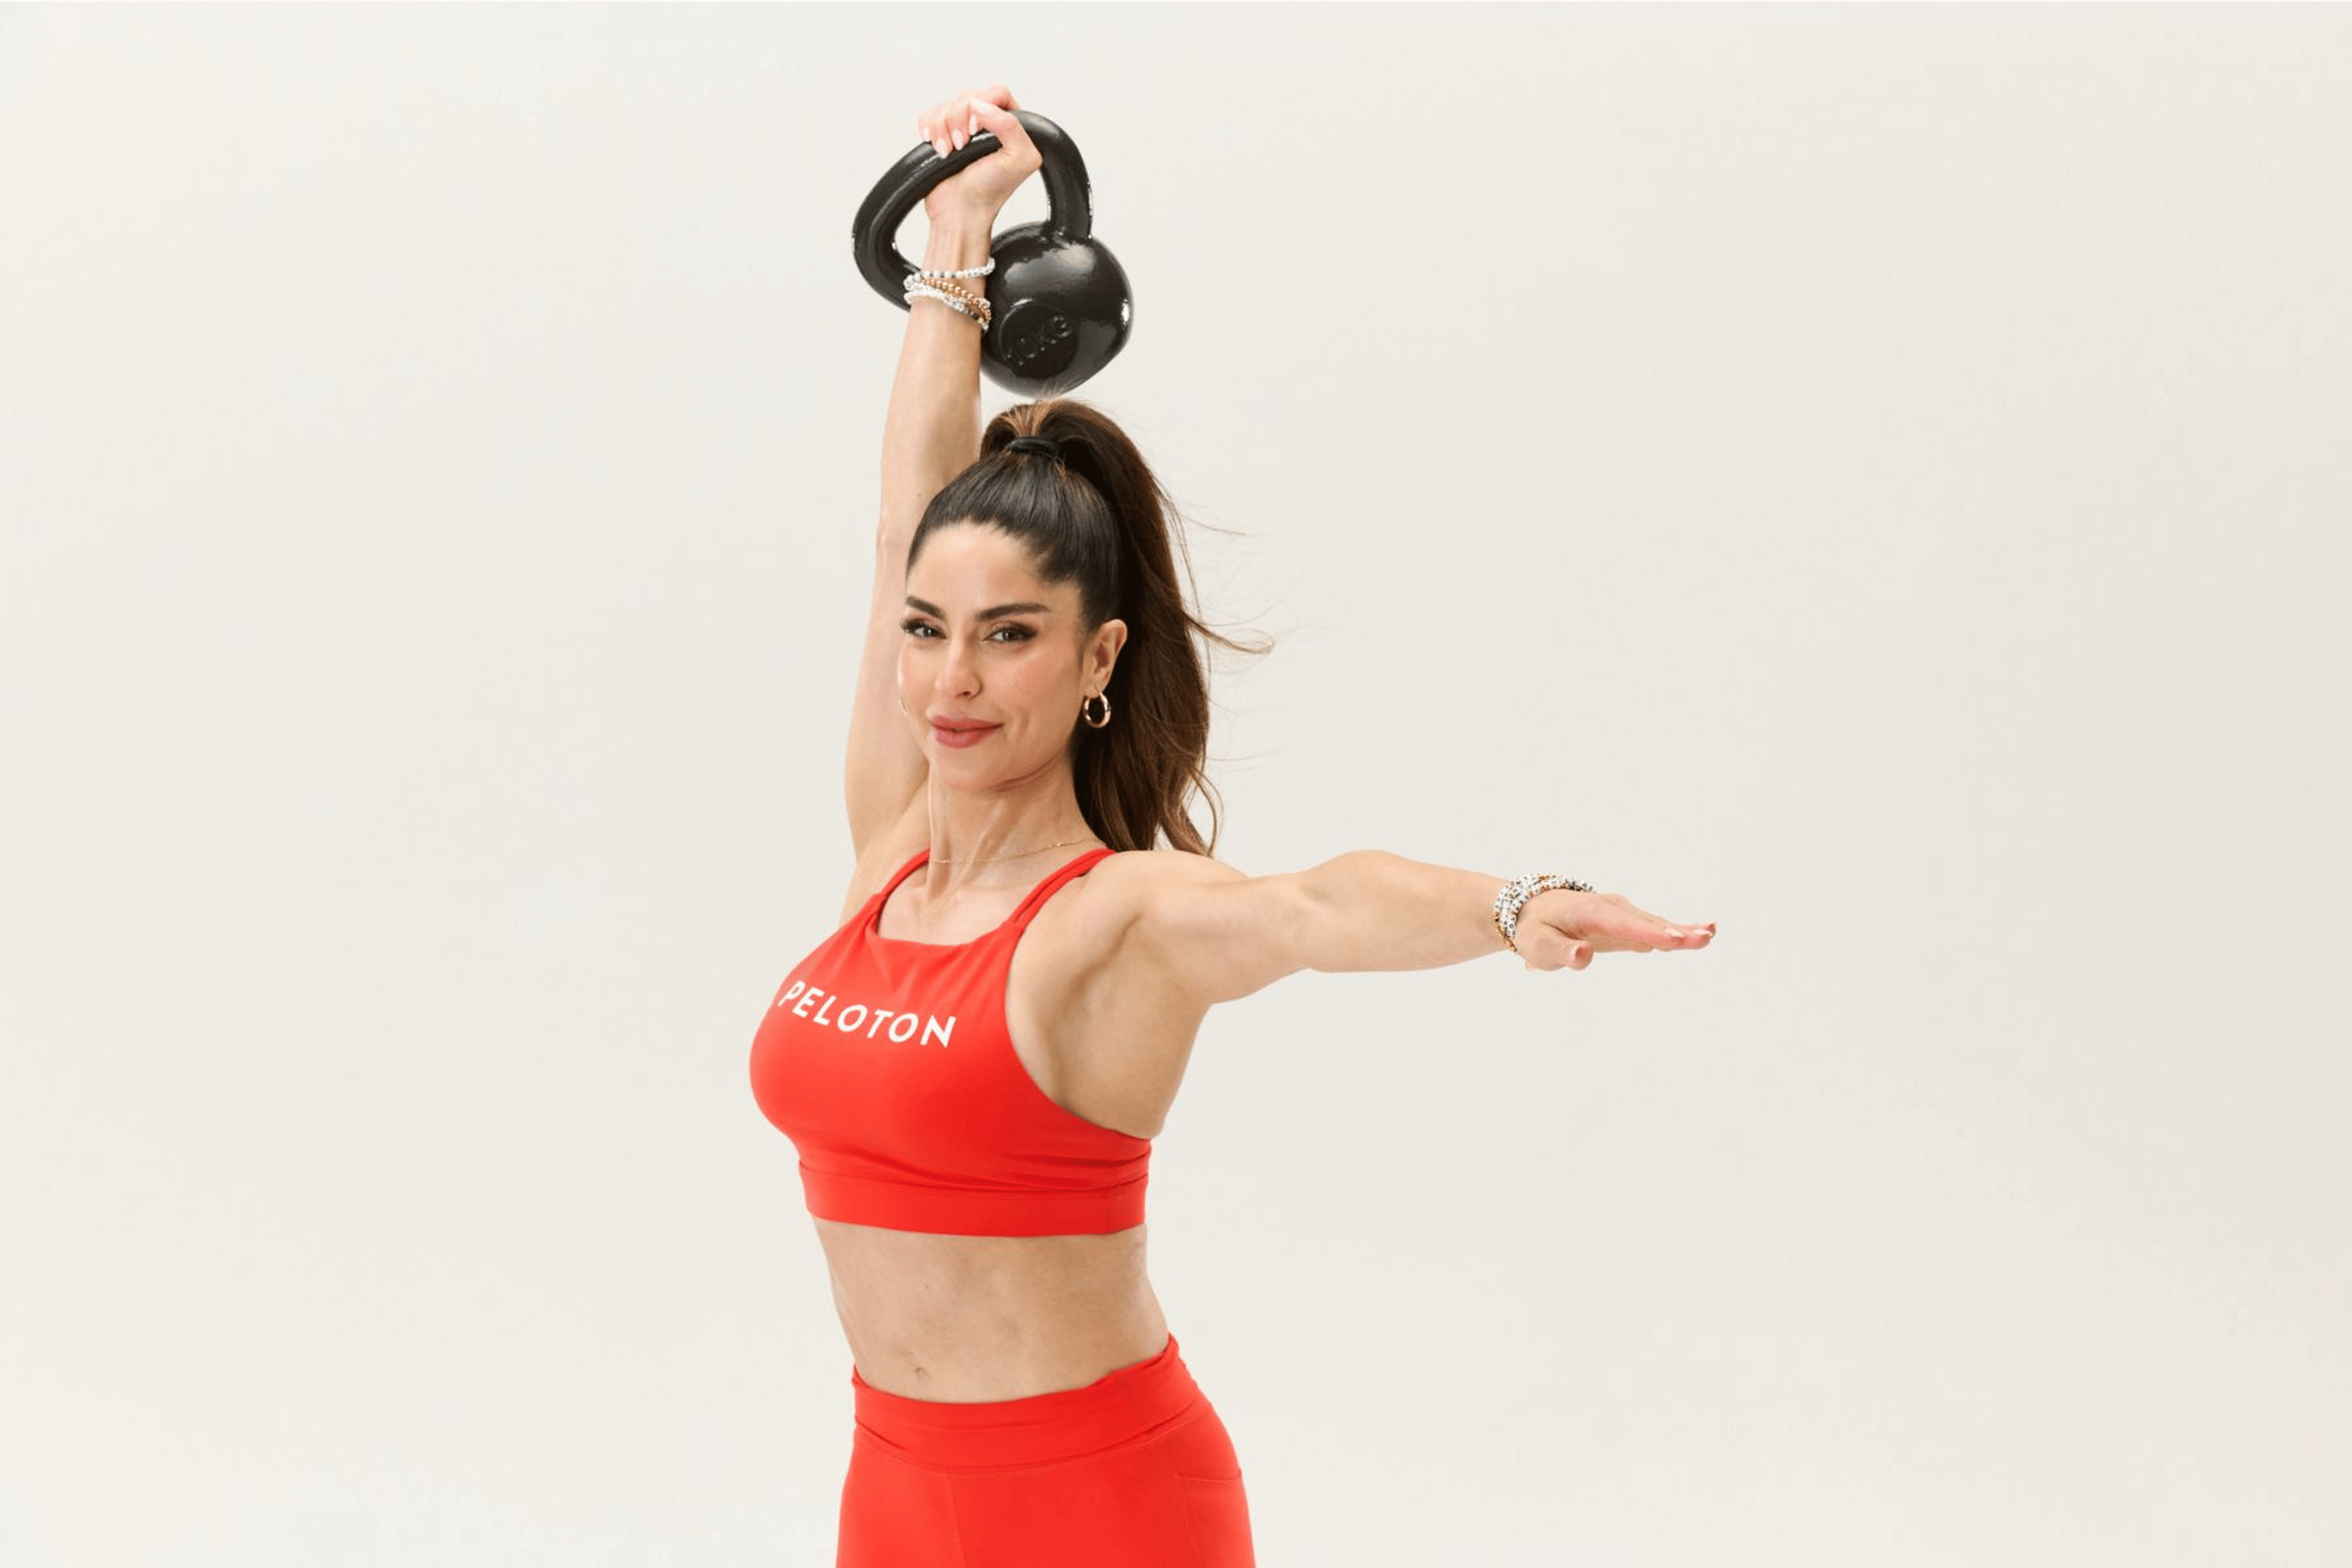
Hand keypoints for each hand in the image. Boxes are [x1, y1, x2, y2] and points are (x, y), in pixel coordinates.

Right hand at [915, 85, 1040, 229]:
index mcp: (1012, 125)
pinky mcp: (941, 134)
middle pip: (968, 95)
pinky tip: (936, 147)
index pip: (997, 92)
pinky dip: (929, 128)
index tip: (975, 131)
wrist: (959, 211)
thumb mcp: (1018, 159)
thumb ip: (1011, 125)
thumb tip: (980, 105)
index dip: (983, 106)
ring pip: (947, 105)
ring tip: (948, 152)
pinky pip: (930, 114)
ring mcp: (963, 128)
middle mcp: (988, 124)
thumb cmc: (990, 191)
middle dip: (958, 120)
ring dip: (942, 128)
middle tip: (961, 146)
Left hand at [1513, 889, 1715, 972]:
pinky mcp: (1627, 923)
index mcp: (1591, 913)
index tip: (1673, 939)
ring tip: (1710, 934)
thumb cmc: (1535, 930)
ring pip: (1655, 923)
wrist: (1530, 910)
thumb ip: (1562, 952)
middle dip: (1675, 931)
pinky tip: (1704, 933)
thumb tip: (1583, 955)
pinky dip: (1677, 930)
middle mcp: (1612, 909)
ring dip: (1683, 930)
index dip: (1649, 933)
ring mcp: (1622, 914)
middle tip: (1705, 936)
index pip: (1624, 925)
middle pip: (1647, 922)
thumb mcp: (1539, 945)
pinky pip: (1654, 927)